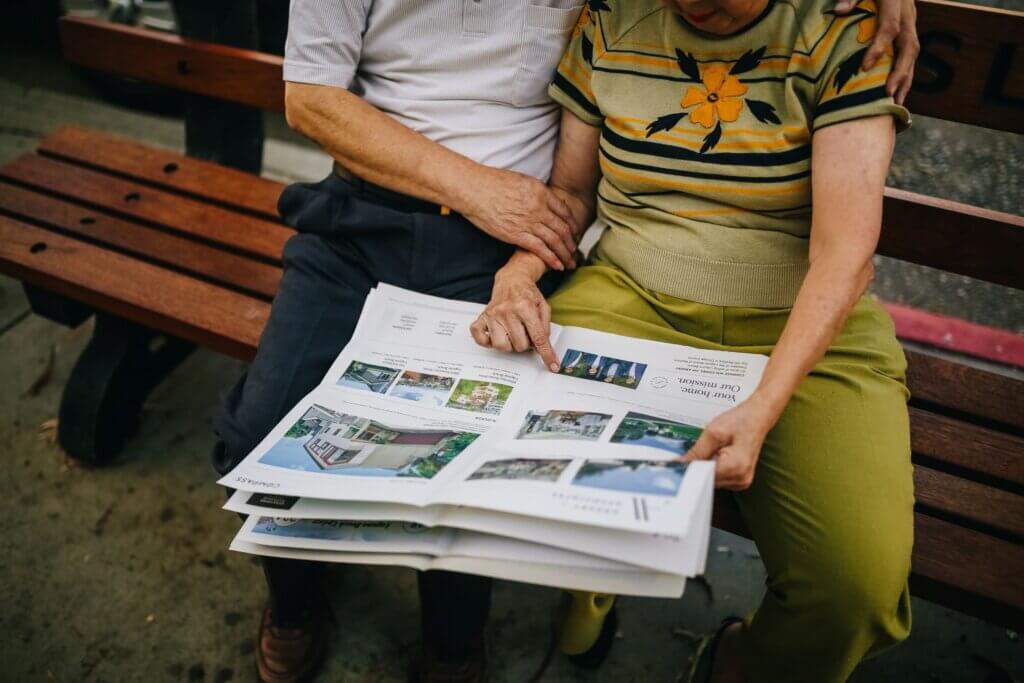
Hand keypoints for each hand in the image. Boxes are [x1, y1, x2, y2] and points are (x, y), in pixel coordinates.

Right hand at [461, 168, 578, 270]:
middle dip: (572, 243)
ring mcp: (528, 222)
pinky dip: (551, 258)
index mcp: (541, 192)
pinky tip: (557, 265)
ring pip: (554, 241)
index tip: (575, 233)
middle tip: (575, 252)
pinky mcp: (516, 235)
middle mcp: (538, 207)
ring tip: (570, 262)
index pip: (564, 211)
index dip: (572, 224)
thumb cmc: (491, 182)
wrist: (474, 189)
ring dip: (565, 254)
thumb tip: (543, 198)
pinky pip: (539, 249)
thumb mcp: (521, 180)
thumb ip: (535, 191)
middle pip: (563, 228)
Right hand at [469, 268, 559, 370]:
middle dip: (526, 343)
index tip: (552, 365)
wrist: (512, 280)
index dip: (546, 354)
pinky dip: (487, 342)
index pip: (538, 338)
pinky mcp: (482, 318)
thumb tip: (542, 349)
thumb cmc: (528, 295)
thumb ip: (545, 328)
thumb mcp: (544, 307)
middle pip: (520, 345)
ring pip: (501, 346)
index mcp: (525, 307)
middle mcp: (507, 311)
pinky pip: (480, 339)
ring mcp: (493, 315)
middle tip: (525, 332)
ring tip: (512, 333)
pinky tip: (496, 335)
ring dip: (509, 344)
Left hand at [682, 394, 778, 490]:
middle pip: (707, 482)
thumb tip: (680, 464)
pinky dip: (713, 469)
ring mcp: (741, 481)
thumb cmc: (741, 421)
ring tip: (711, 451)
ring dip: (706, 469)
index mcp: (736, 467)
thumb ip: (696, 452)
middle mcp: (741, 479)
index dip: (689, 470)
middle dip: (698, 469)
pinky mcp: (739, 479)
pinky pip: (719, 478)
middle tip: (694, 453)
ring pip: (712, 481)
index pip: (704, 477)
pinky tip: (716, 455)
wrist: (757, 417)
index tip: (678, 465)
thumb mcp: (713, 433)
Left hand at [835, 0, 918, 104]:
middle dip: (900, 71)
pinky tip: (898, 93)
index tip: (865, 67)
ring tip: (897, 102)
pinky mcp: (910, 30)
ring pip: (914, 53)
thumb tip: (840, 10)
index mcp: (895, 2)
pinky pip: (911, 55)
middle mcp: (908, 14)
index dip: (879, 47)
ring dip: (907, 78)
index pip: (889, 28)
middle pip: (909, 45)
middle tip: (888, 93)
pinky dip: (906, 74)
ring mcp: (911, 23)